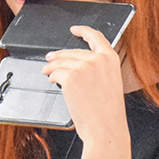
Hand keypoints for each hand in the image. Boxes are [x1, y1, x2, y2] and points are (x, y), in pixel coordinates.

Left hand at [42, 26, 128, 146]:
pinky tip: (51, 81)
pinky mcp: (70, 77)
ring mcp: (83, 67)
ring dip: (51, 66)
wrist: (105, 128)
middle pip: (72, 51)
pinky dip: (51, 77)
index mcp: (110, 59)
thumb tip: (75, 62)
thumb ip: (98, 68)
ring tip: (47, 71)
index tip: (75, 29)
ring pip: (61, 61)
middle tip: (50, 58)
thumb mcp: (110, 82)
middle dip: (58, 55)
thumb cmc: (108, 112)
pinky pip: (55, 73)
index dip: (83, 30)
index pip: (96, 37)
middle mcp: (97, 59)